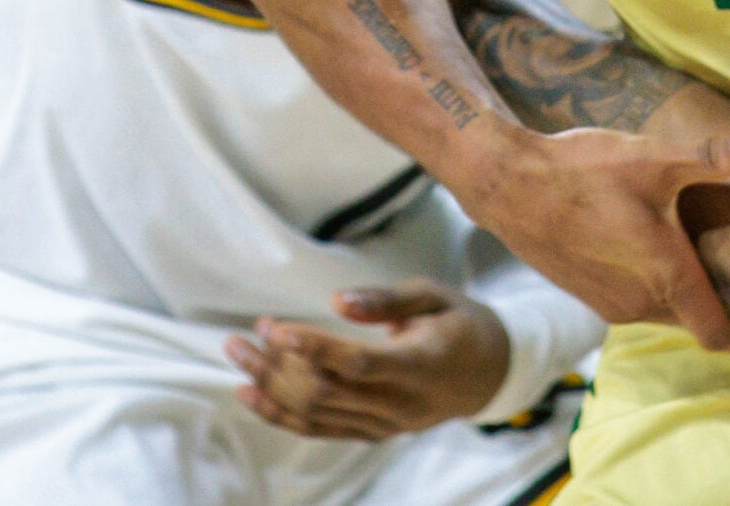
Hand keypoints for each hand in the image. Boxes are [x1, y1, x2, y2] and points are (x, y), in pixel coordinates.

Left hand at [226, 278, 510, 440]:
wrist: (490, 373)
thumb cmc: (462, 323)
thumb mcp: (436, 296)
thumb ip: (387, 300)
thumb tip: (336, 302)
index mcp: (422, 366)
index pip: (359, 364)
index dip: (315, 348)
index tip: (276, 327)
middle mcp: (401, 405)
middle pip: (327, 392)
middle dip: (278, 365)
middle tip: (245, 334)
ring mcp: (385, 425)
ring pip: (316, 413)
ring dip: (270, 386)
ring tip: (238, 354)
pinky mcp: (373, 433)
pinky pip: (320, 430)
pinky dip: (281, 415)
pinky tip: (250, 395)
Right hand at [468, 122, 729, 361]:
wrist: (511, 185)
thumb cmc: (583, 170)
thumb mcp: (652, 158)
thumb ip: (711, 155)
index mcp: (667, 274)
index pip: (724, 332)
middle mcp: (643, 302)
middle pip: (701, 324)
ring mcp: (613, 304)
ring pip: (671, 314)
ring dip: (694, 303)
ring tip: (722, 275)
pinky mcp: (592, 297)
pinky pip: (642, 306)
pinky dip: (662, 294)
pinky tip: (667, 260)